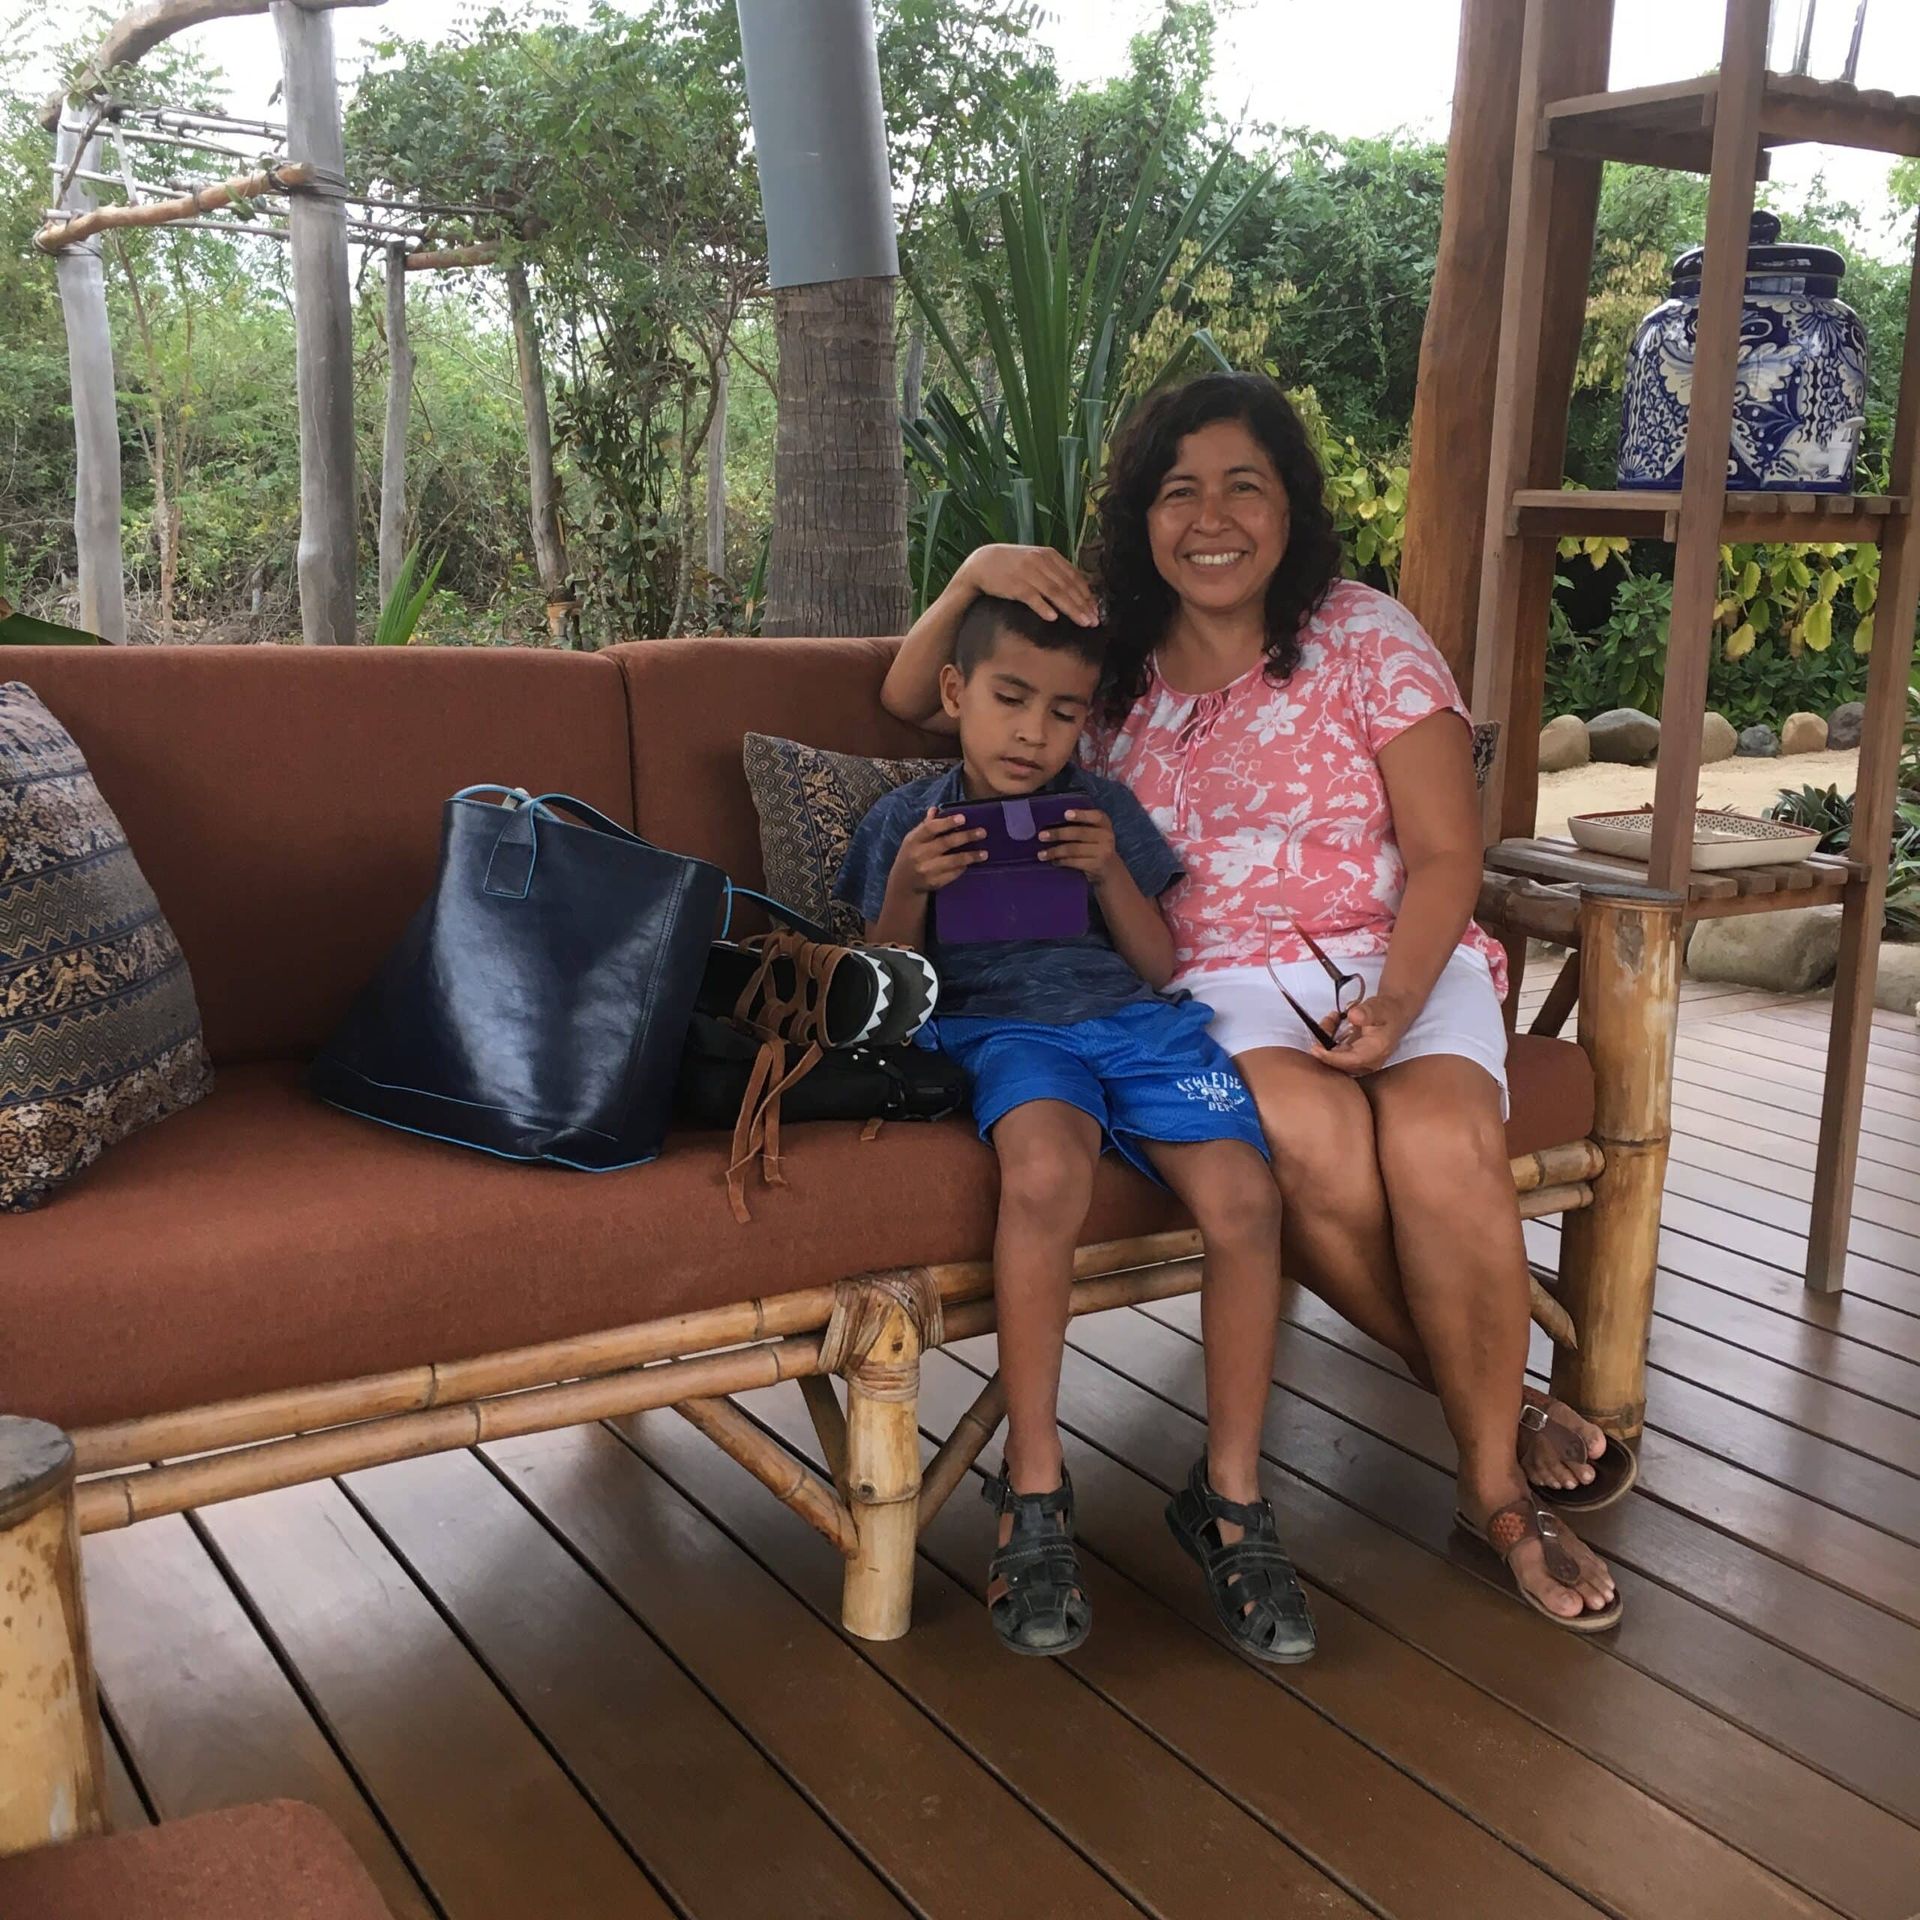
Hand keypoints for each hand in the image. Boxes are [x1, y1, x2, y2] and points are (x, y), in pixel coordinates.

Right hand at [892, 808, 987, 894]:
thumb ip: (926, 825)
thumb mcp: (914, 839)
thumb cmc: (911, 855)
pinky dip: (963, 868)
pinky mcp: (934, 883)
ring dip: (970, 856)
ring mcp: (927, 870)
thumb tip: (935, 809)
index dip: (947, 823)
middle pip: (945, 843)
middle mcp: (919, 855)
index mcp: (914, 840)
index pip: (931, 828)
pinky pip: (953, 874)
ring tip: (984, 853)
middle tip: (982, 832)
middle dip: (965, 837)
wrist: (903, 883)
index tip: (963, 818)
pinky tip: (972, 863)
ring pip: (953, 861)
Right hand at [957, 544, 1099, 626]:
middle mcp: (1041, 562)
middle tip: (1095, 621)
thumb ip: (1054, 571)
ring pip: (1055, 593)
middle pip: (1068, 586)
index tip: (1096, 610)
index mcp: (1049, 555)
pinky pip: (1032, 598)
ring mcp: (1028, 573)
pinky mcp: (1014, 585)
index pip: (1074, 576)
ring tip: (1083, 622)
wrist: (982, 563)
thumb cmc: (1012, 565)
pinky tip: (1053, 618)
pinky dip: (1043, 607)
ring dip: (1071, 609)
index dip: (1087, 594)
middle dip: (1083, 605)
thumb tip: (1077, 587)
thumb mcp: (1035, 561)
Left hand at [1039, 808, 1118, 887]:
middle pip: (1079, 833)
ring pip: (1074, 849)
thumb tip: (1049, 822)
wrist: (1109, 869)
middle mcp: (1106, 836)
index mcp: (1104, 823)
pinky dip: (1062, 861)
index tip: (1065, 814)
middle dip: (1058, 834)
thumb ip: (1080, 824)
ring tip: (1041, 854)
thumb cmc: (1094, 845)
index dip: (1081, 814)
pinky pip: (1075, 862)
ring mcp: (1104, 852)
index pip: (1095, 816)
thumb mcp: (1093, 832)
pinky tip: (1053, 861)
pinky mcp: (1097, 865)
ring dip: (1055, 851)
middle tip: (1041, 836)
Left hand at [1316, 988, 1416, 1076]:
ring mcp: (1361, 1061)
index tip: (1315, 1049)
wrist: (1394, 1012)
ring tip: (1332, 1017)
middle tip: (1326, 1021)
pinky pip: (1335, 1052)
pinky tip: (1333, 1021)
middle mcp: (1369, 1061)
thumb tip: (1354, 1016)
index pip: (1351, 1061)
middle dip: (1325, 1043)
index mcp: (1377, 1051)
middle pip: (1339, 1062)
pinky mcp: (1353, 1057)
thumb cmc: (1387, 1010)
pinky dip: (1329, 1037)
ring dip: (1326, 1038)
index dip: (1331, 1058)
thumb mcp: (1378, 1007)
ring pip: (1334, 1057)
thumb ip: (1367, 1012)